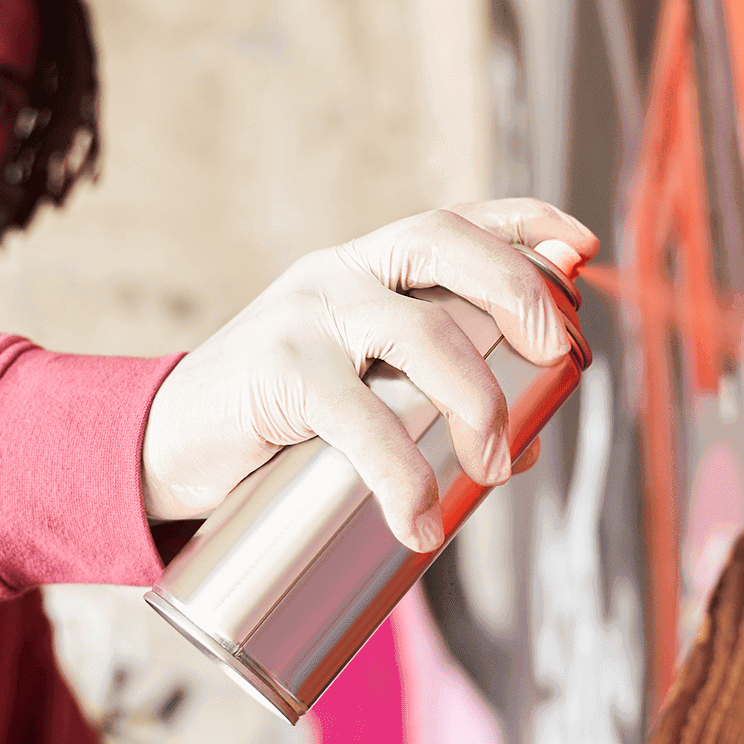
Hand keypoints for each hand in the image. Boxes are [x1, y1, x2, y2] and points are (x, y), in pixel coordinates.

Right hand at [141, 199, 597, 549]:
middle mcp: (341, 273)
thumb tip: (532, 444)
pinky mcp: (278, 369)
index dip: (524, 223)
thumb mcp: (359, 396)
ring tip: (496, 467)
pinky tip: (422, 521)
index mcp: (367, 268)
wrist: (160, 447)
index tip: (583, 247)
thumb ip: (434, 406)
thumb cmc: (274, 423)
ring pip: (420, 331)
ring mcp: (307, 314)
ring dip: (479, 402)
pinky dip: (404, 475)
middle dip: (518, 287)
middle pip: (442, 242)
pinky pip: (362, 418)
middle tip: (559, 352)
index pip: (454, 222)